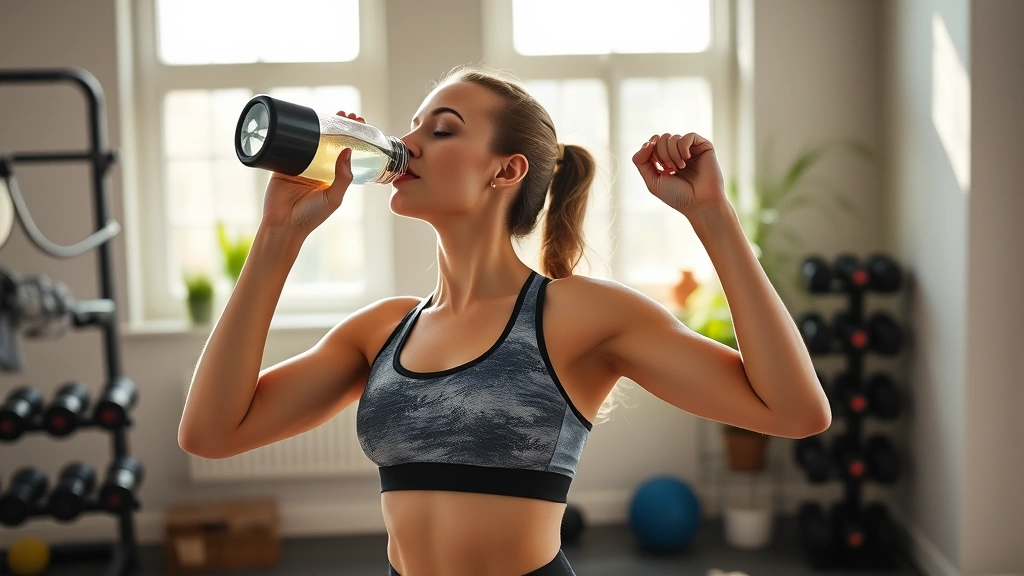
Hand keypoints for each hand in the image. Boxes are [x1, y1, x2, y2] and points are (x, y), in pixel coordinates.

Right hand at [260, 111, 361, 236]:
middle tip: (348, 116)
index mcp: (332, 177)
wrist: (283, 225)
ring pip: (313, 140)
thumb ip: (343, 177)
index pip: (345, 153)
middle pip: (331, 142)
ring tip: (334, 115)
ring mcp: (301, 164)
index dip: (353, 139)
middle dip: (340, 128)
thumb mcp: (334, 198)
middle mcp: (318, 168)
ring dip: (323, 126)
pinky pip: (290, 144)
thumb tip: (348, 151)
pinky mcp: (283, 163)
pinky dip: (296, 132)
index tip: (360, 125)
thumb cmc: (310, 217)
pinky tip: (306, 121)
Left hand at [631, 133, 726, 216]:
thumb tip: (647, 143)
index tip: (658, 165)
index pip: (651, 144)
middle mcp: (677, 153)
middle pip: (661, 139)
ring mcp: (690, 150)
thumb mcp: (652, 181)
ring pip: (673, 137)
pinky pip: (688, 136)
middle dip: (662, 154)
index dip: (650, 151)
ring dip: (672, 154)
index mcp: (665, 161)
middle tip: (671, 169)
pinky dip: (683, 147)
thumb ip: (641, 162)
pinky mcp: (703, 147)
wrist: (700, 203)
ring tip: (680, 168)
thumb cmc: (677, 196)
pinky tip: (687, 159)